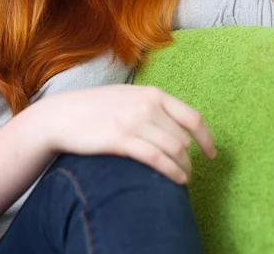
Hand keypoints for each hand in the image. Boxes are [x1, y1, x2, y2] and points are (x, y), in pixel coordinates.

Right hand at [37, 84, 215, 184]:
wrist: (61, 115)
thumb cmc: (94, 107)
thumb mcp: (127, 97)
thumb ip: (150, 105)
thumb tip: (175, 125)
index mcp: (151, 93)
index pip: (192, 117)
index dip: (206, 138)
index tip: (211, 153)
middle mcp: (147, 105)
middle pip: (183, 138)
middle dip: (190, 158)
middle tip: (188, 171)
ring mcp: (134, 122)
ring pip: (174, 150)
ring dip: (184, 168)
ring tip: (183, 178)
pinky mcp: (121, 140)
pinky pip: (157, 160)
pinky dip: (172, 172)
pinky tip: (176, 180)